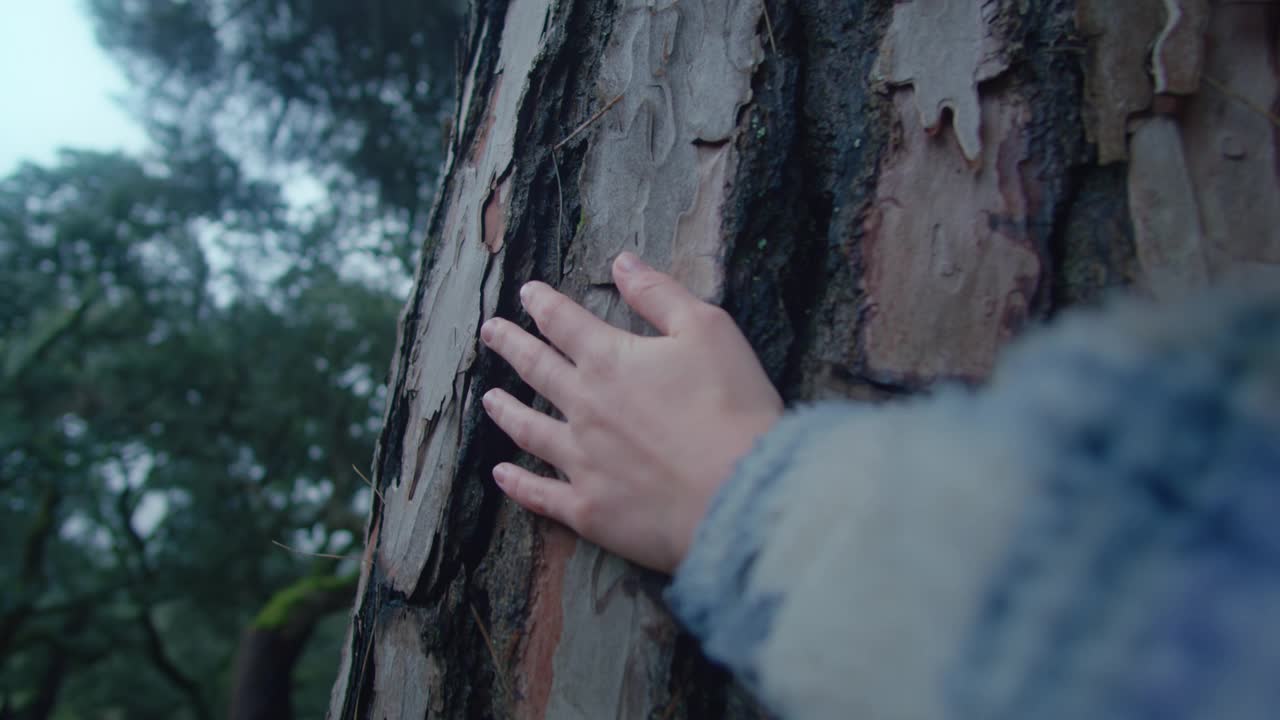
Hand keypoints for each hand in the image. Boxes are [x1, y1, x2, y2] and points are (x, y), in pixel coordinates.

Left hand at [479, 252, 781, 572]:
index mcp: (609, 360)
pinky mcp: (588, 509)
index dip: (542, 303)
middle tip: (490, 332)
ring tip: (488, 400)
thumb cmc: (731, 408)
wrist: (737, 492)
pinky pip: (540, 494)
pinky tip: (501, 474)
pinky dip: (517, 483)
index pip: (563, 322)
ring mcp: (580, 460)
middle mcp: (583, 407)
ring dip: (505, 411)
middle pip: (536, 369)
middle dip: (510, 346)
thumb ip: (659, 294)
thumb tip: (622, 260)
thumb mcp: (708, 330)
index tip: (526, 293)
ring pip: (528, 430)